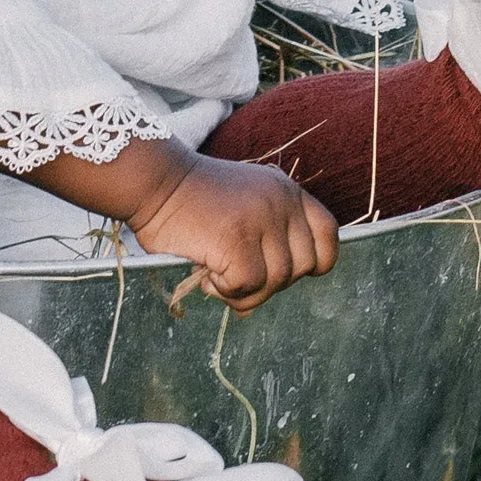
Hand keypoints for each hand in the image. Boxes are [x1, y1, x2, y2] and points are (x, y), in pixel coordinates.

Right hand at [128, 151, 337, 313]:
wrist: (152, 180)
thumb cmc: (188, 201)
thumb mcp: (241, 206)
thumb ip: (263, 241)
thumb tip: (259, 300)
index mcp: (286, 191)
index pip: (328, 234)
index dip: (314, 262)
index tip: (283, 271)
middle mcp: (281, 202)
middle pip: (302, 267)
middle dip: (270, 284)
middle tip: (235, 279)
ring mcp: (262, 219)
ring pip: (275, 282)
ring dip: (244, 292)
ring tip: (214, 278)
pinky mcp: (238, 239)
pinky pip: (247, 285)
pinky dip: (225, 290)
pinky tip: (205, 274)